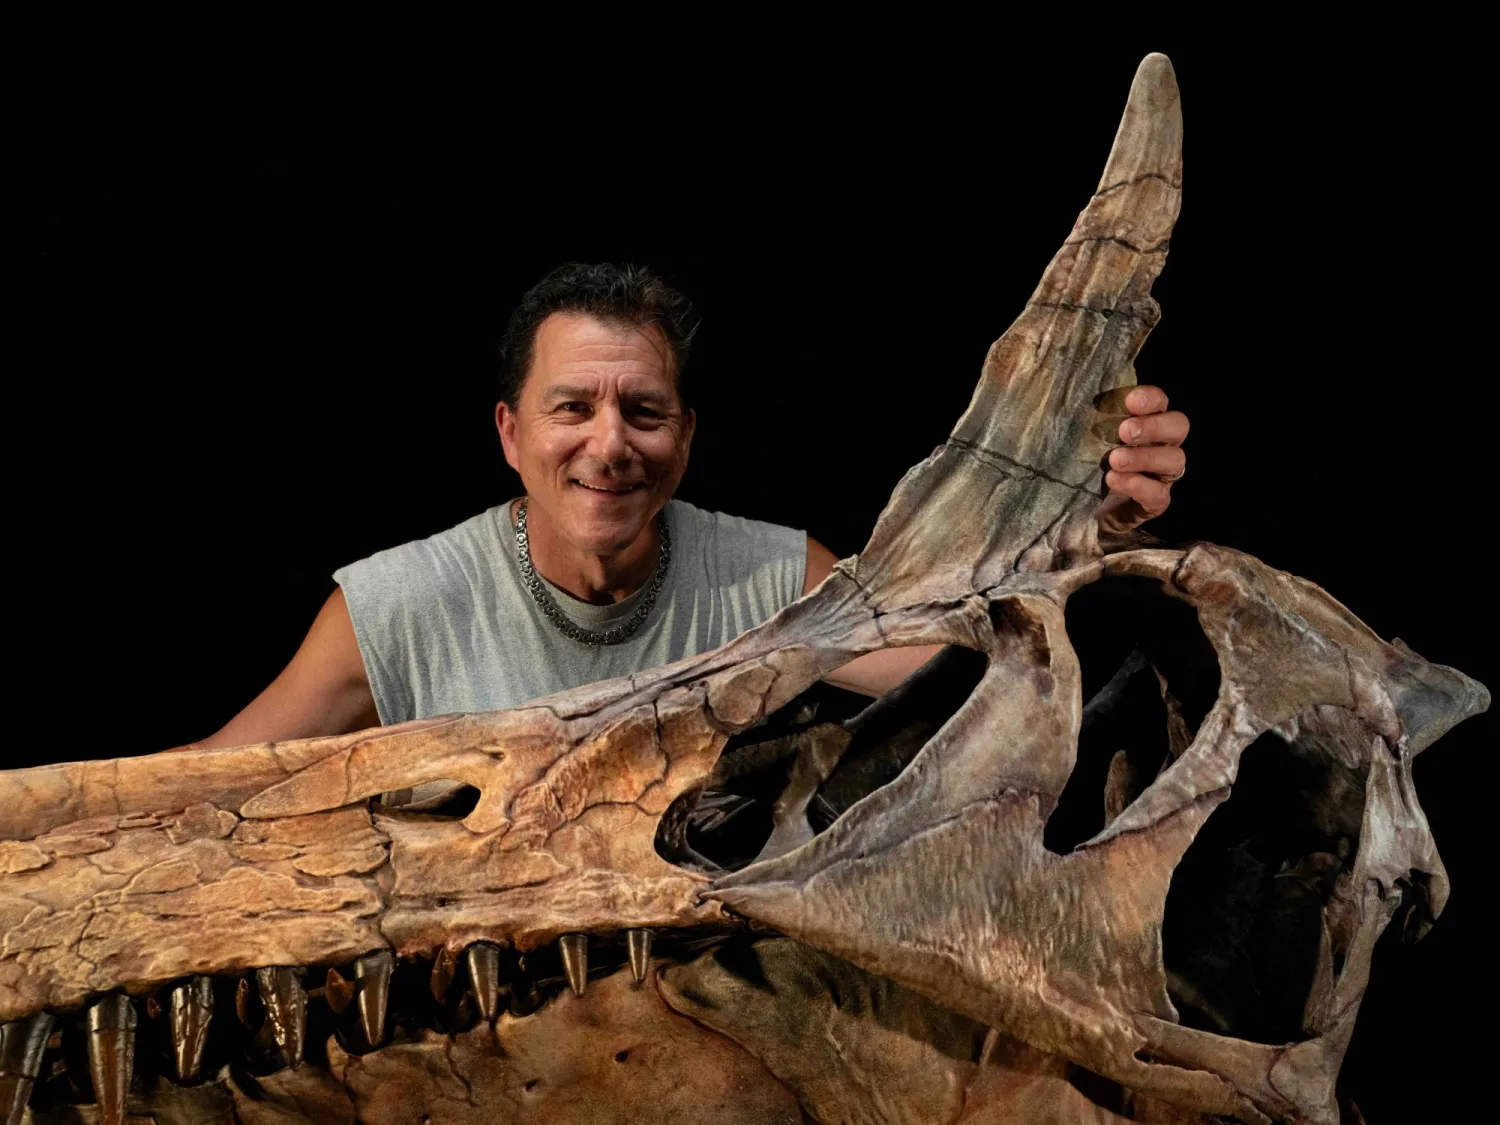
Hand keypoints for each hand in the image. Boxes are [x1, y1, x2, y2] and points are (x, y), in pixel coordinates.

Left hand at [1096, 385, 1188, 539]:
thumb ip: (1087, 421)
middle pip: (1179, 426)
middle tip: (1124, 432)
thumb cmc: (1089, 465)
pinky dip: (1136, 485)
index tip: (1129, 402)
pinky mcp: (1157, 502)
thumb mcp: (1087, 440)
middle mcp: (1162, 445)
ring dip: (1144, 457)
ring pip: (1174, 460)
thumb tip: (1065, 403)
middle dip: (1154, 426)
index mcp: (1148, 423)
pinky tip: (1113, 480)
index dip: (1151, 398)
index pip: (1161, 402)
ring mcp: (1163, 475)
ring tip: (1115, 460)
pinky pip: (1158, 493)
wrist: (1087, 510)